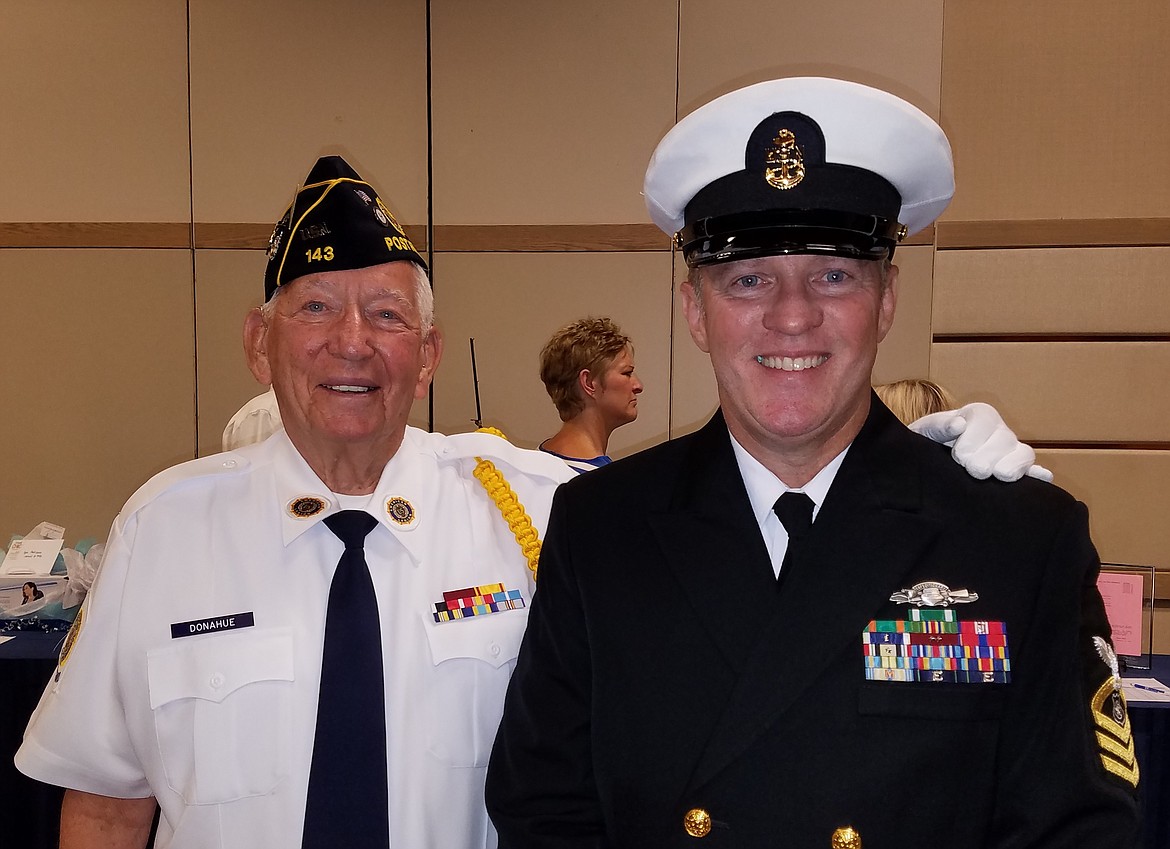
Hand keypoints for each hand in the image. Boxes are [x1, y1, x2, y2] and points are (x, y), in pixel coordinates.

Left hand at [910, 402, 1053, 482]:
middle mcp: (998, 431)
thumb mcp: (925, 430)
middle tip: (972, 470)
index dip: (973, 439)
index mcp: (978, 415)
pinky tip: (1042, 478)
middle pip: (1005, 440)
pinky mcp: (1015, 471)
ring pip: (1023, 454)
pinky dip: (1038, 475)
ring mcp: (1010, 451)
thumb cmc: (926, 442)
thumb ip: (939, 426)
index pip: (985, 420)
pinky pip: (1032, 471)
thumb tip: (959, 425)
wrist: (926, 461)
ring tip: (998, 476)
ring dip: (1013, 466)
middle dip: (988, 457)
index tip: (958, 456)